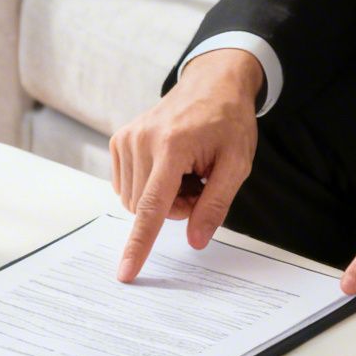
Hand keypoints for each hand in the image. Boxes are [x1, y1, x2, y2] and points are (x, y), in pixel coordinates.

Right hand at [110, 49, 263, 281]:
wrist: (212, 83)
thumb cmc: (228, 122)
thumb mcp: (236, 164)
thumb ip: (215, 205)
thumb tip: (196, 241)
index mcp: (172, 146)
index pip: (152, 207)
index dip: (139, 245)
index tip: (125, 272)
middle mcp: (142, 141)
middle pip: (147, 208)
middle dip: (174, 208)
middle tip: (199, 185)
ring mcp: (126, 139)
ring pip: (135, 201)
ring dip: (162, 197)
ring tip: (186, 172)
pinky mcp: (119, 140)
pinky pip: (128, 186)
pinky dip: (149, 186)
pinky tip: (169, 167)